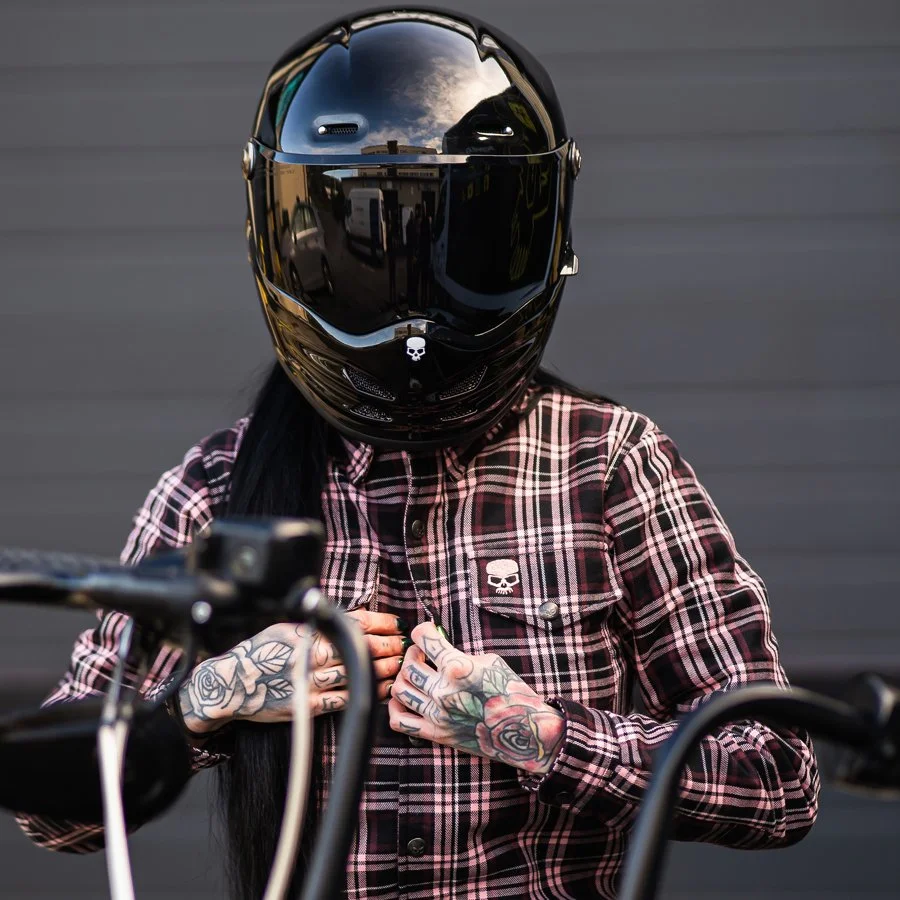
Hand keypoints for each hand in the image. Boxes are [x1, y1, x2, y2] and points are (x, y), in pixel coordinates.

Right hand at [179, 610, 405, 734]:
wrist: (231, 684)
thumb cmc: (259, 653)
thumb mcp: (287, 628)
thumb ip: (317, 625)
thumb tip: (351, 618)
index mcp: (307, 631)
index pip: (352, 622)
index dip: (379, 622)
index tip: (395, 624)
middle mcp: (309, 654)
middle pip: (360, 647)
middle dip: (388, 645)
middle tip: (403, 646)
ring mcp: (308, 681)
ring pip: (356, 673)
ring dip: (383, 669)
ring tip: (399, 665)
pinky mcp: (307, 704)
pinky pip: (344, 698)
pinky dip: (366, 693)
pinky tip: (382, 688)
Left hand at [388, 623, 564, 774]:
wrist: (524, 731)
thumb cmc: (511, 691)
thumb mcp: (489, 660)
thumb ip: (459, 654)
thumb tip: (438, 648)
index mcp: (458, 668)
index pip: (424, 638)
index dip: (423, 630)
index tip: (428, 631)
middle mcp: (444, 691)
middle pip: (408, 665)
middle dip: (412, 653)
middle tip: (422, 653)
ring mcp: (437, 715)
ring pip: (400, 690)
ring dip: (404, 677)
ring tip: (416, 674)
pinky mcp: (436, 734)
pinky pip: (399, 722)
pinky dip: (396, 708)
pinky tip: (406, 699)